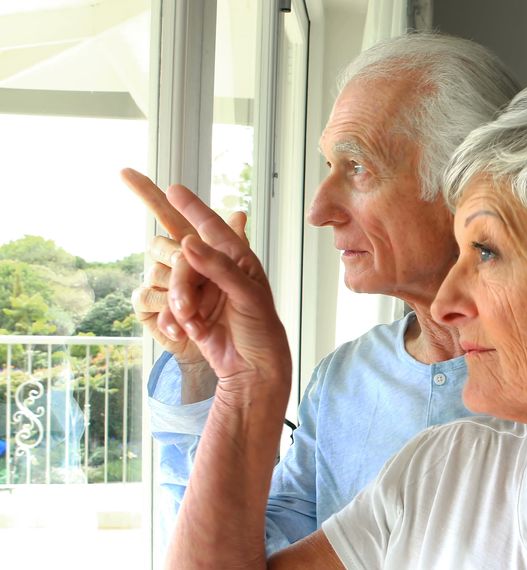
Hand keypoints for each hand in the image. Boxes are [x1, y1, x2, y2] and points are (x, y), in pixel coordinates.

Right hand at [122, 169, 289, 398]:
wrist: (252, 369)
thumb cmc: (261, 329)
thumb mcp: (247, 296)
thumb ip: (219, 267)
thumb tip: (188, 242)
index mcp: (237, 259)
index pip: (211, 227)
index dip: (192, 207)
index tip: (172, 188)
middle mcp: (216, 269)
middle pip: (181, 256)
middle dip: (179, 281)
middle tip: (186, 308)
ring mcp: (199, 289)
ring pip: (168, 281)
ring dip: (176, 303)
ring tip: (192, 325)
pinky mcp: (186, 311)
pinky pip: (164, 306)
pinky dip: (171, 320)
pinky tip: (186, 334)